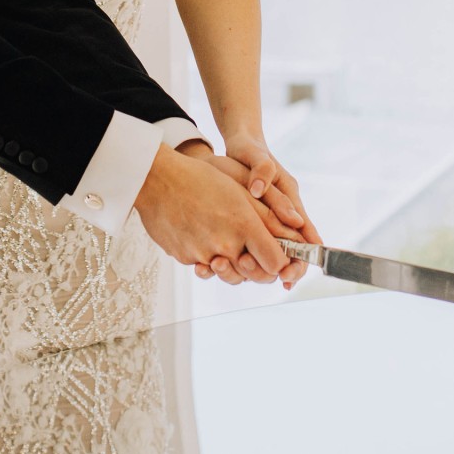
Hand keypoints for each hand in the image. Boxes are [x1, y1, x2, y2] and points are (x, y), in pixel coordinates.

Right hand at [134, 145, 290, 285]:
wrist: (157, 179)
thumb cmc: (201, 178)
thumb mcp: (241, 189)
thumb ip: (271, 214)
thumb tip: (297, 231)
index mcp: (244, 225)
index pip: (275, 262)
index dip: (281, 261)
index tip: (279, 254)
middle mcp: (224, 245)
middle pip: (252, 275)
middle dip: (257, 266)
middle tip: (253, 251)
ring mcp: (202, 254)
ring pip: (227, 272)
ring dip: (232, 262)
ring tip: (226, 241)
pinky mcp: (184, 258)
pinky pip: (204, 265)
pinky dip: (207, 255)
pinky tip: (202, 233)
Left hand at [197, 152, 320, 288]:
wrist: (238, 143)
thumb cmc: (248, 148)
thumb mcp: (254, 155)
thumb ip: (261, 172)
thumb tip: (258, 191)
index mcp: (289, 194)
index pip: (305, 229)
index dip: (305, 253)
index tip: (293, 270)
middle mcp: (284, 208)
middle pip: (296, 244)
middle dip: (291, 264)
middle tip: (282, 280)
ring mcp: (271, 214)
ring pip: (278, 246)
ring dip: (272, 262)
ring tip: (259, 274)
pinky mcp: (257, 218)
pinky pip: (261, 241)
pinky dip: (257, 254)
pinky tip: (243, 267)